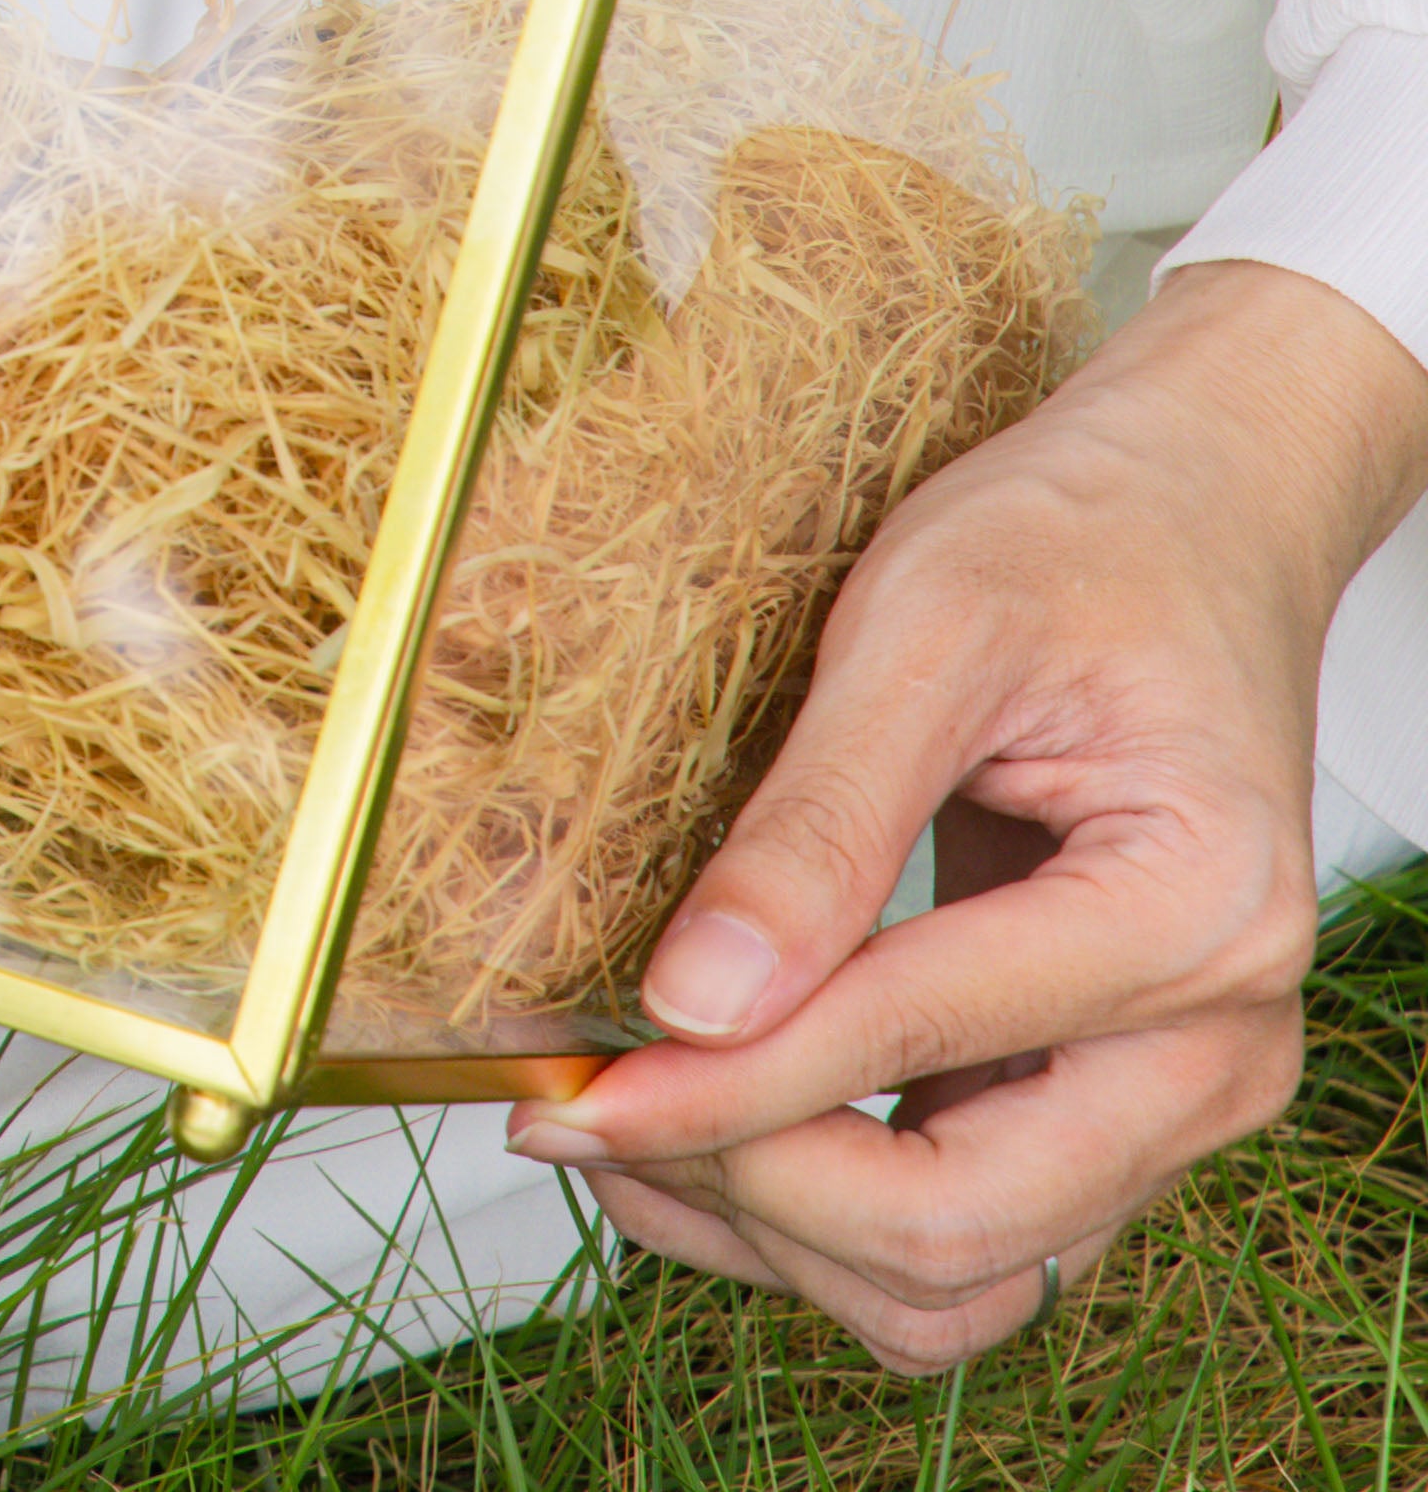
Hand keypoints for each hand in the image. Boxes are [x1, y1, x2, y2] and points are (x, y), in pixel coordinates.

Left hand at [504, 258, 1427, 1369]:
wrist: (1186, 517)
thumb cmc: (1077, 541)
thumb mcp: (927, 625)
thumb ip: (819, 819)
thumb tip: (694, 997)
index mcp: (1198, 912)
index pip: (921, 1050)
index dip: (728, 1088)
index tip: (574, 1096)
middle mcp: (1216, 1043)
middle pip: (964, 1229)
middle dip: (751, 1185)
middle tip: (572, 1116)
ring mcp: (1169, 1088)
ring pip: (966, 1271)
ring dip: (782, 1234)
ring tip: (616, 1136)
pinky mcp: (1104, 1092)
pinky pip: (971, 1223)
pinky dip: (830, 1215)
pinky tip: (699, 1126)